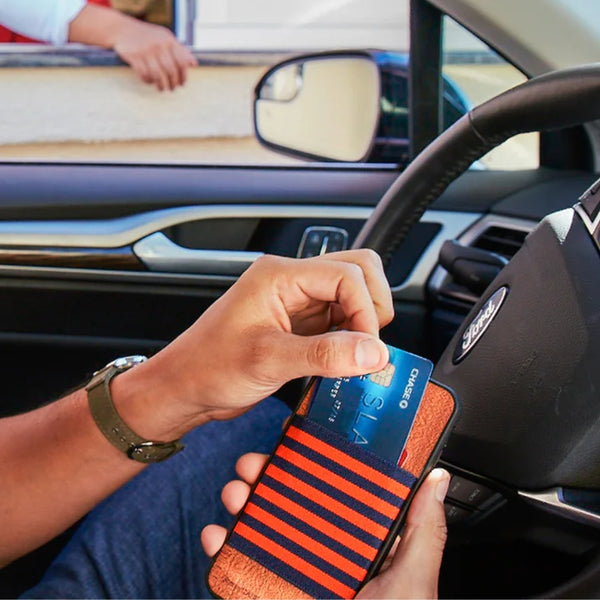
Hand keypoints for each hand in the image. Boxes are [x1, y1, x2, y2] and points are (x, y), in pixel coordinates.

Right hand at [112, 20, 196, 89]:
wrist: (122, 29)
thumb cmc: (148, 37)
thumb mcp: (165, 38)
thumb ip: (180, 50)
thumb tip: (194, 64)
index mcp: (168, 40)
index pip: (182, 62)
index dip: (183, 76)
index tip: (182, 84)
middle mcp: (158, 45)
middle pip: (171, 71)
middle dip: (173, 83)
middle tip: (172, 89)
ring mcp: (146, 50)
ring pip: (158, 75)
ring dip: (161, 85)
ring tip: (162, 89)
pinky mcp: (134, 56)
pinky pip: (144, 74)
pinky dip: (148, 81)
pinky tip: (150, 82)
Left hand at [116, 250, 392, 435]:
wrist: (185, 388)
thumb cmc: (208, 366)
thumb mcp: (268, 360)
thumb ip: (324, 354)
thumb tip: (372, 352)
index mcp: (279, 276)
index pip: (346, 274)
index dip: (365, 309)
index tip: (367, 346)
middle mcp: (291, 283)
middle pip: (356, 273)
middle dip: (371, 307)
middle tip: (367, 344)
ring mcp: (298, 303)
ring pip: (351, 298)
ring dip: (361, 325)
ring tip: (351, 357)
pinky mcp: (301, 325)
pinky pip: (340, 322)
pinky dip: (350, 340)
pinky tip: (341, 362)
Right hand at [202, 453, 449, 598]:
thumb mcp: (412, 583)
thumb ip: (424, 532)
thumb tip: (437, 478)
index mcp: (358, 544)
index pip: (332, 492)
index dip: (310, 463)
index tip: (293, 440)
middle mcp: (323, 555)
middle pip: (289, 503)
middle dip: (266, 477)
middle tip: (253, 465)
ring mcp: (293, 574)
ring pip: (260, 527)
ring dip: (241, 503)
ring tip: (234, 493)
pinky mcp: (267, 593)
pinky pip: (239, 568)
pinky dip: (221, 548)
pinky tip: (215, 536)